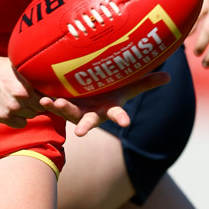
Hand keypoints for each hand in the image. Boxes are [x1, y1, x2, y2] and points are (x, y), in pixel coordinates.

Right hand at [0, 56, 44, 127]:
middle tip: (30, 97)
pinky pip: (21, 124)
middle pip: (40, 108)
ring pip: (31, 115)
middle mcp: (21, 97)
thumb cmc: (2, 70)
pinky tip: (15, 109)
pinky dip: (20, 118)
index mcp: (27, 84)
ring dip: (28, 110)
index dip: (46, 95)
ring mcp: (12, 109)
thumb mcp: (20, 68)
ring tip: (21, 101)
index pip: (47, 97)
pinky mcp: (4, 117)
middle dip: (37, 103)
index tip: (43, 93)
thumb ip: (34, 76)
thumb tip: (53, 80)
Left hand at [39, 71, 169, 136]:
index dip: (121, 119)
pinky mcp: (63, 103)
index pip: (118, 114)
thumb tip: (168, 75)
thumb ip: (146, 82)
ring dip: (61, 110)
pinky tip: (41, 98)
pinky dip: (47, 102)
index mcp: (109, 107)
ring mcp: (76, 109)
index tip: (125, 124)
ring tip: (53, 103)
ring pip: (68, 113)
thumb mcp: (128, 85)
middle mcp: (92, 112)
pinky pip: (54, 104)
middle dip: (85, 125)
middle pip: (89, 120)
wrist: (88, 93)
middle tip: (81, 132)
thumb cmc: (110, 89)